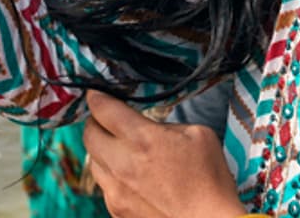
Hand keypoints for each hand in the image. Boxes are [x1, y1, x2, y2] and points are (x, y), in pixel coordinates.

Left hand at [83, 90, 244, 217]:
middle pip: (88, 133)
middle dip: (96, 122)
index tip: (96, 94)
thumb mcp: (198, 135)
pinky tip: (131, 177)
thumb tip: (152, 127)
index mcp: (142, 139)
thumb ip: (167, 125)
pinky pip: (104, 185)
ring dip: (102, 151)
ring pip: (93, 161)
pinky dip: (112, 176)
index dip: (97, 97)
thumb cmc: (210, 181)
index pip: (102, 109)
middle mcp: (122, 164)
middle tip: (108, 120)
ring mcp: (116, 190)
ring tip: (121, 150)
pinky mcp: (117, 210)